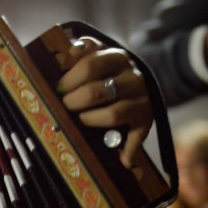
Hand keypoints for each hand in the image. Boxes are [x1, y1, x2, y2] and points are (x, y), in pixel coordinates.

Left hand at [57, 38, 152, 168]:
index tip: (59, 88)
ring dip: (89, 120)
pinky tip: (123, 160)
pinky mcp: (147, 120)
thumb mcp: (101, 53)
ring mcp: (141, 101)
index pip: (90, 65)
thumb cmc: (110, 70)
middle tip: (65, 105)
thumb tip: (72, 49)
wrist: (144, 80)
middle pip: (96, 92)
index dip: (70, 79)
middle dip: (73, 102)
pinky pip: (137, 138)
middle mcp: (133, 79)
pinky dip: (129, 151)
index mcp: (118, 58)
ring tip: (80, 119)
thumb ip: (86, 48)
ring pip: (112, 115)